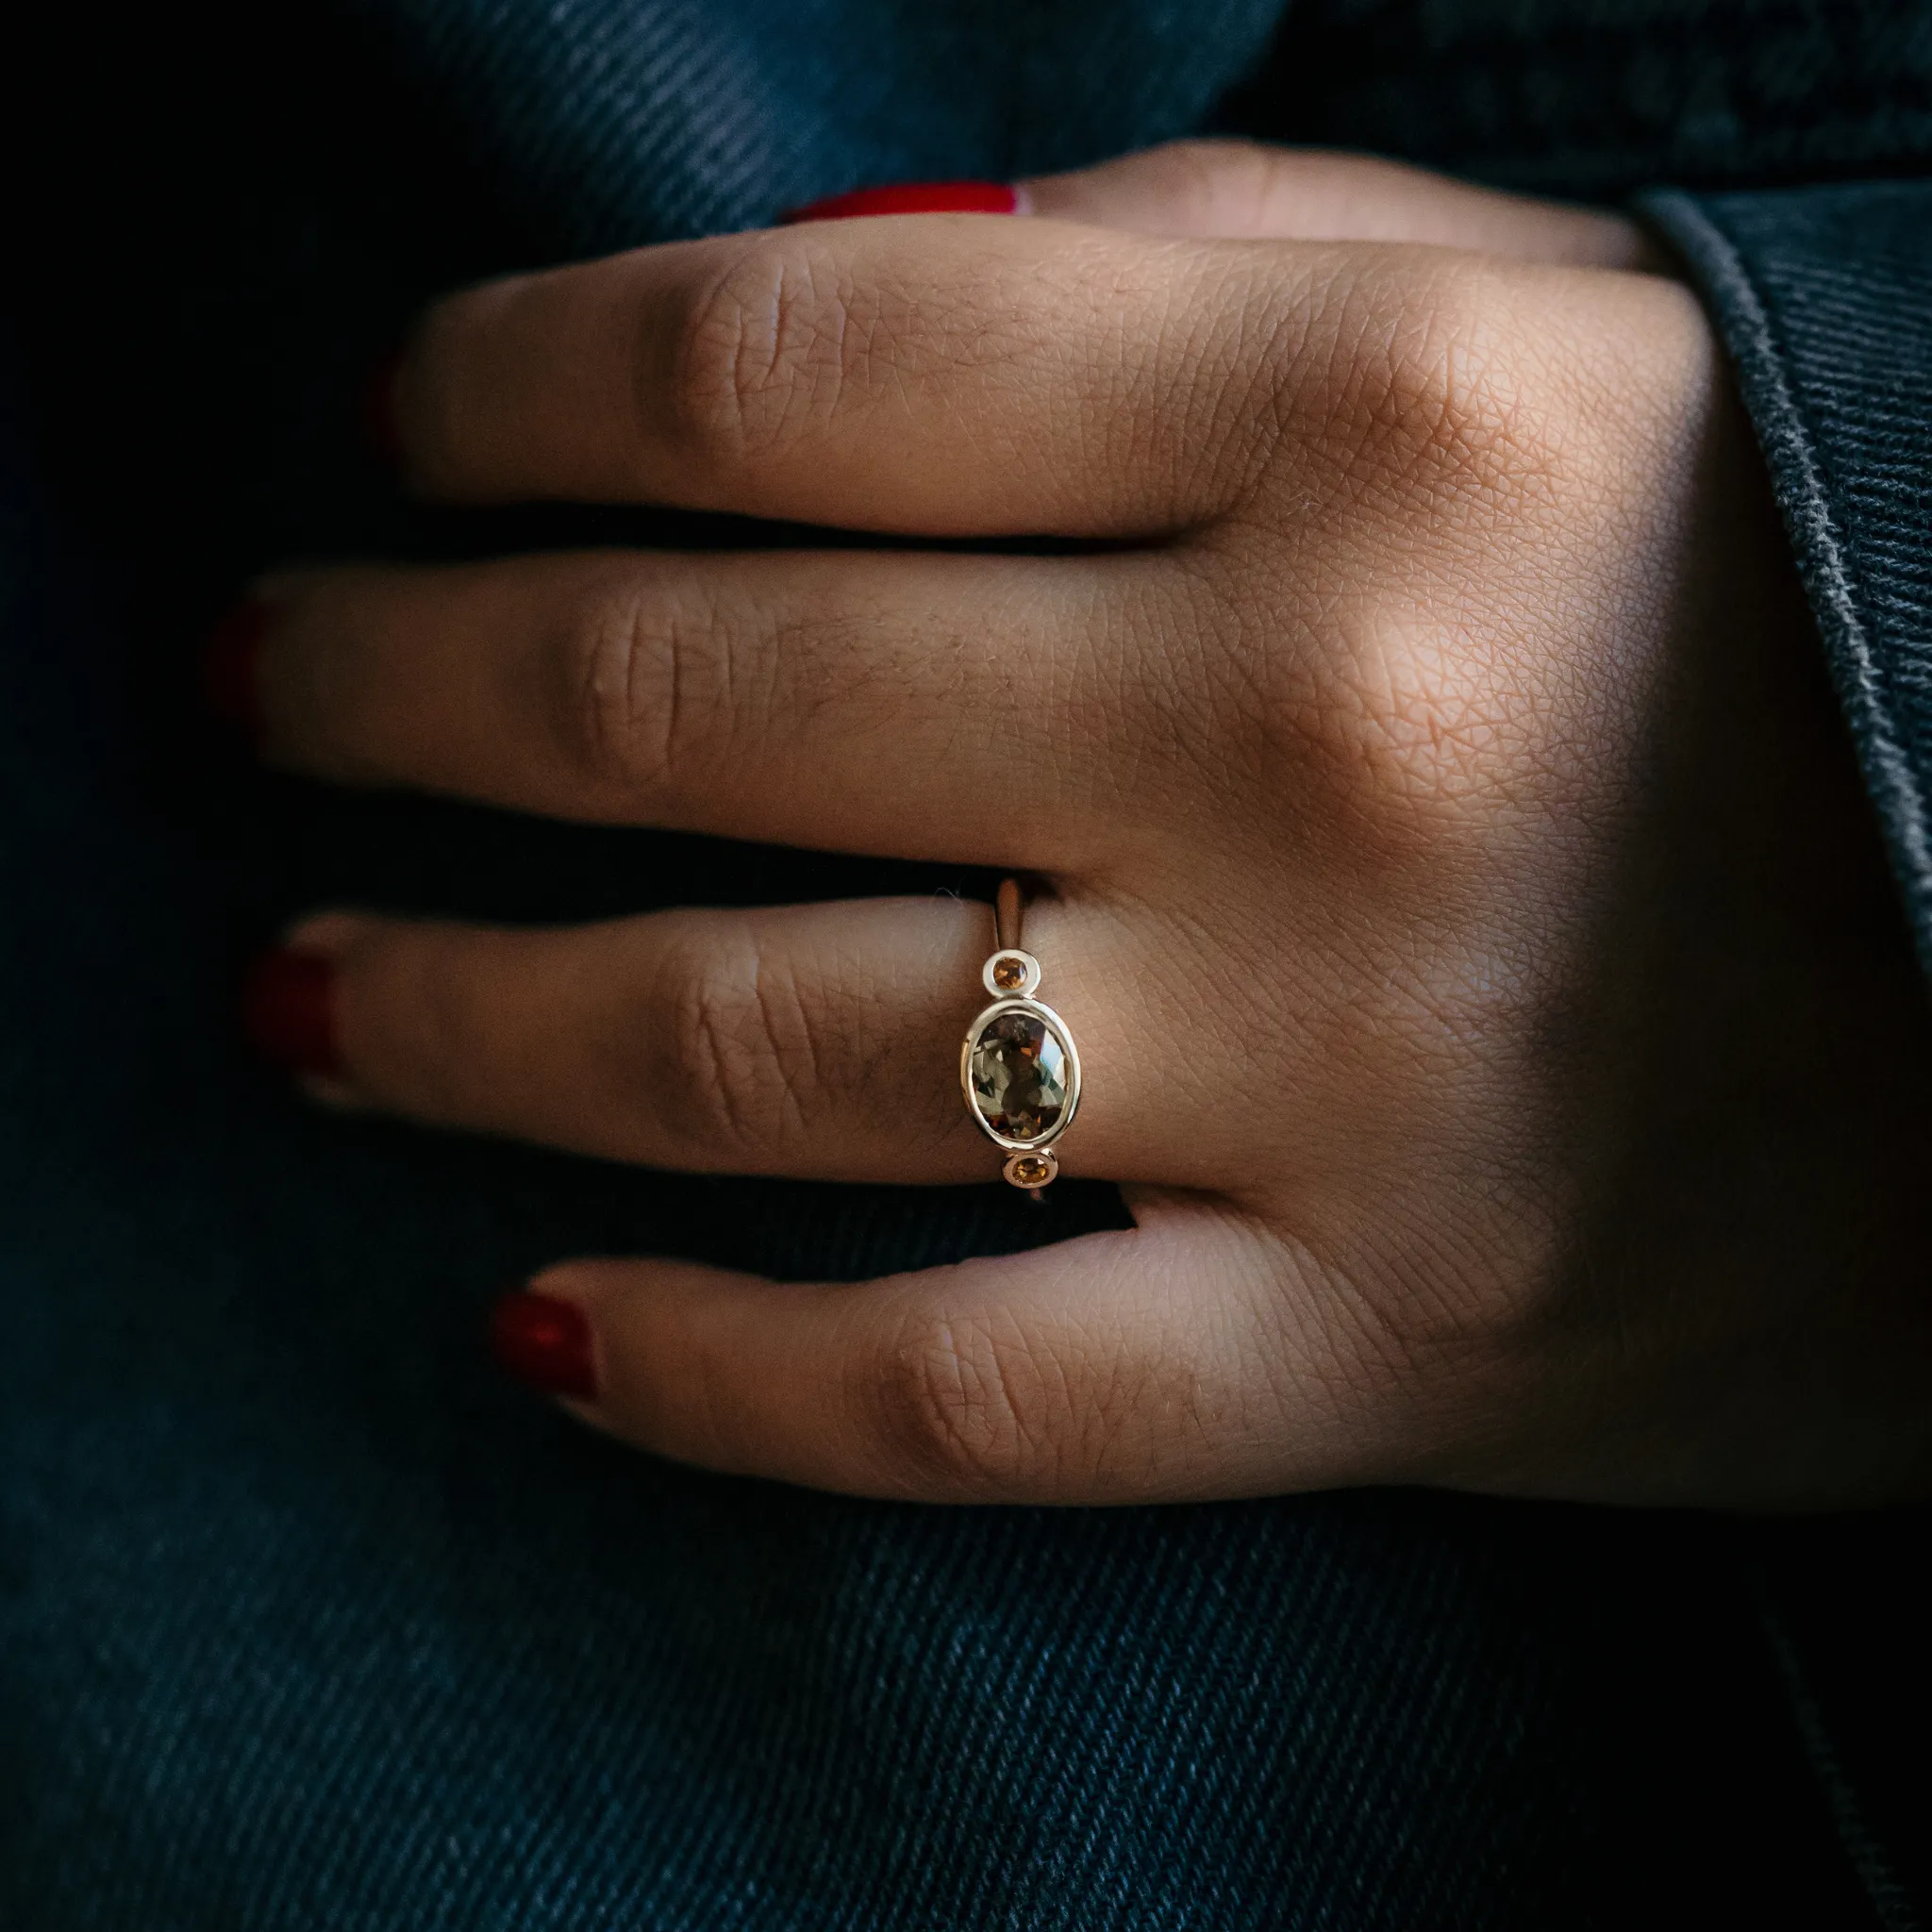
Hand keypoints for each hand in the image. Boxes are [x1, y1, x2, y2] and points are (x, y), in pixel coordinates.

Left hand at [239, 142, 1931, 1507]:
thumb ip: (1172, 278)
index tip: (407, 438)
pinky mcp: (1380, 1352)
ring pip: (753, 1053)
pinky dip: (699, 1371)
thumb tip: (795, 330)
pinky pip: (951, 1397)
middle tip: (271, 686)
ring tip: (308, 989)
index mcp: (1386, 422)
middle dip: (400, 685)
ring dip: (454, 1015)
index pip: (770, 378)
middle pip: (688, 702)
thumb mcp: (1529, 329)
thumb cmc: (1756, 600)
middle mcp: (1335, 742)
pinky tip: (535, 1323)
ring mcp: (1349, 1084)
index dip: (503, 395)